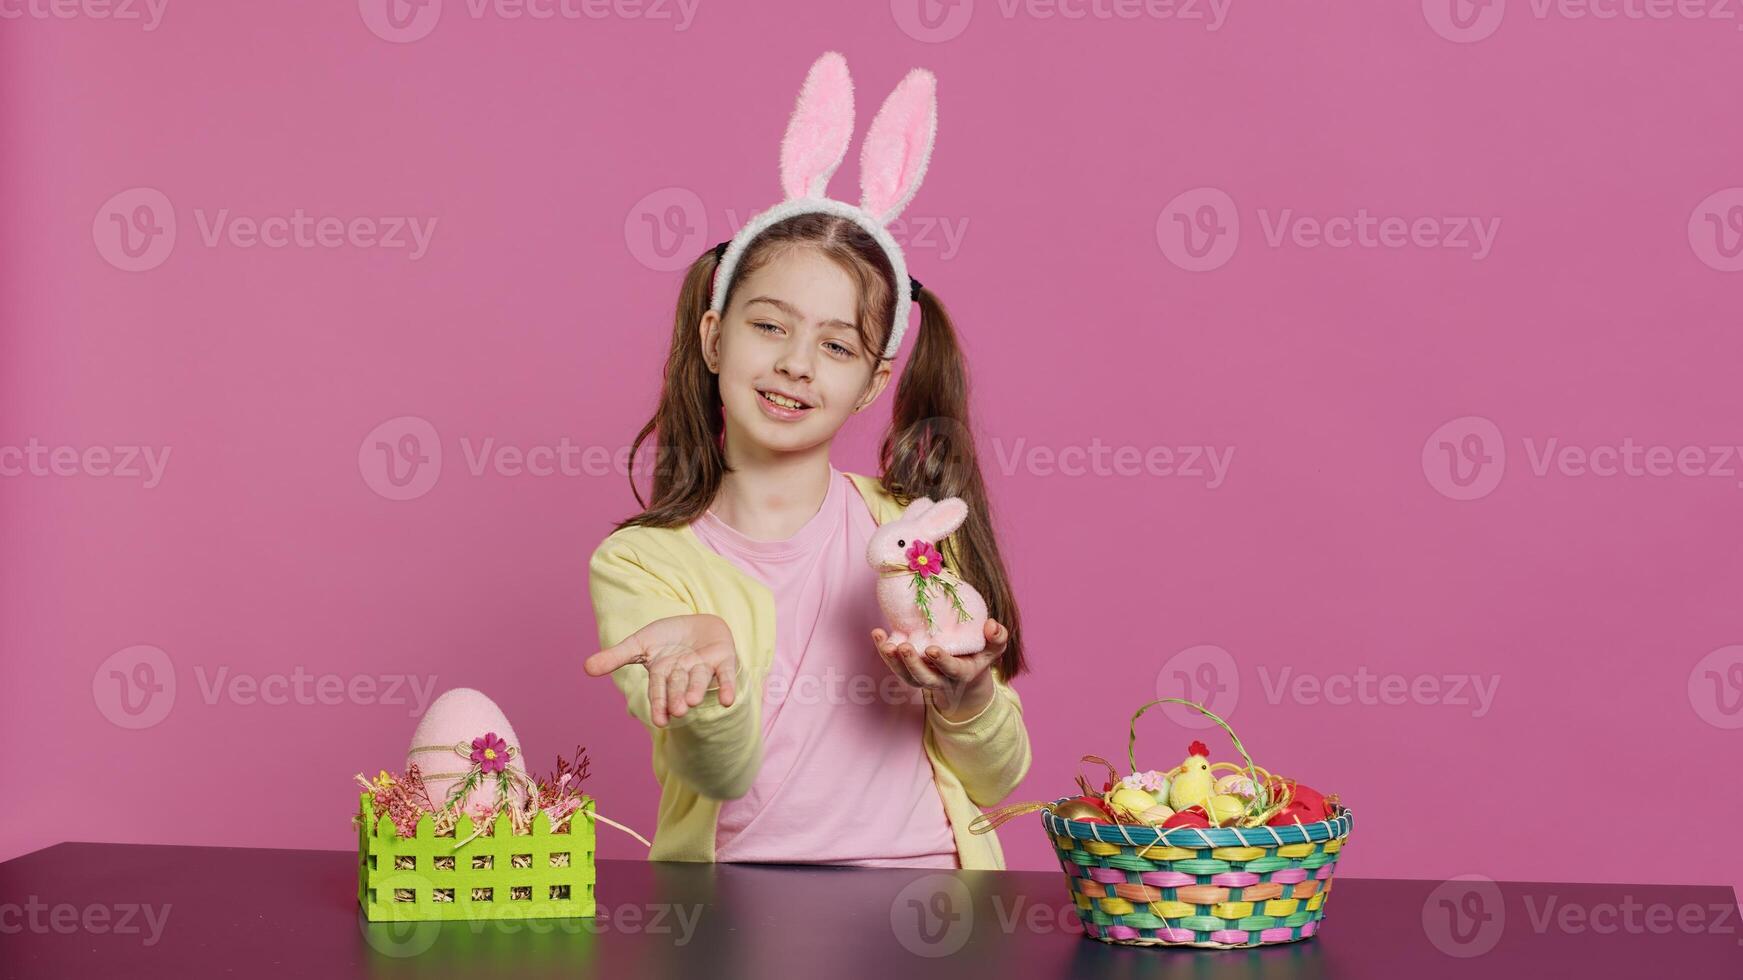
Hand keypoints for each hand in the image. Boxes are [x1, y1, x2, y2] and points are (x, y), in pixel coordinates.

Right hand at [584, 613, 739, 727]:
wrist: (698, 625)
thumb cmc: (666, 638)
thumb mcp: (640, 643)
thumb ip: (616, 657)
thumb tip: (585, 668)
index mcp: (663, 674)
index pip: (659, 690)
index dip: (659, 704)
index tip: (660, 721)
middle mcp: (683, 674)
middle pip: (679, 687)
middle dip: (677, 698)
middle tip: (678, 711)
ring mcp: (704, 667)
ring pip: (700, 680)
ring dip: (697, 691)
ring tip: (692, 702)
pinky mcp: (723, 658)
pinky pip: (727, 674)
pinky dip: (728, 686)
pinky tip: (729, 701)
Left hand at [871, 618, 1008, 721]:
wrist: (964, 679)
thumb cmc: (978, 657)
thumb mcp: (993, 649)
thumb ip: (997, 638)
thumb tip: (992, 625)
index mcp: (961, 673)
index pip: (951, 670)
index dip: (942, 661)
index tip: (932, 649)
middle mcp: (940, 679)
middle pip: (923, 678)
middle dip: (912, 664)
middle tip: (903, 647)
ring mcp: (922, 677)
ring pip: (905, 675)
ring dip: (892, 660)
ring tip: (884, 642)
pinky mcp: (909, 672)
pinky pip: (895, 665)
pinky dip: (884, 651)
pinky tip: (878, 634)